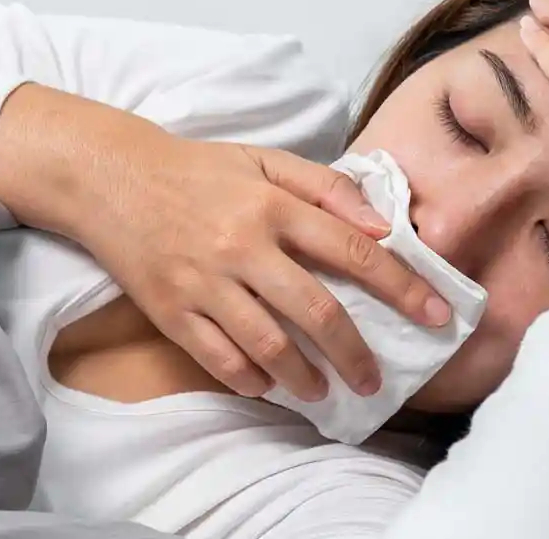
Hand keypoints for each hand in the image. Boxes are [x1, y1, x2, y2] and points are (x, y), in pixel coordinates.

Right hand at [0, 84, 448, 400]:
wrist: (111, 178)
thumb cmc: (197, 170)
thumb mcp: (264, 160)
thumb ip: (326, 188)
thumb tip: (382, 226)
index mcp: (272, 204)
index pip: (353, 251)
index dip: (402, 287)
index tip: (437, 317)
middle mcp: (242, 245)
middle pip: (317, 311)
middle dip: (356, 354)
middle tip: (374, 379)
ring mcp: (203, 282)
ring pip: (268, 345)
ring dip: (304, 376)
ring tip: (323, 390)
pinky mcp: (170, 309)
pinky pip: (217, 357)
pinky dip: (248, 377)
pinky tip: (267, 384)